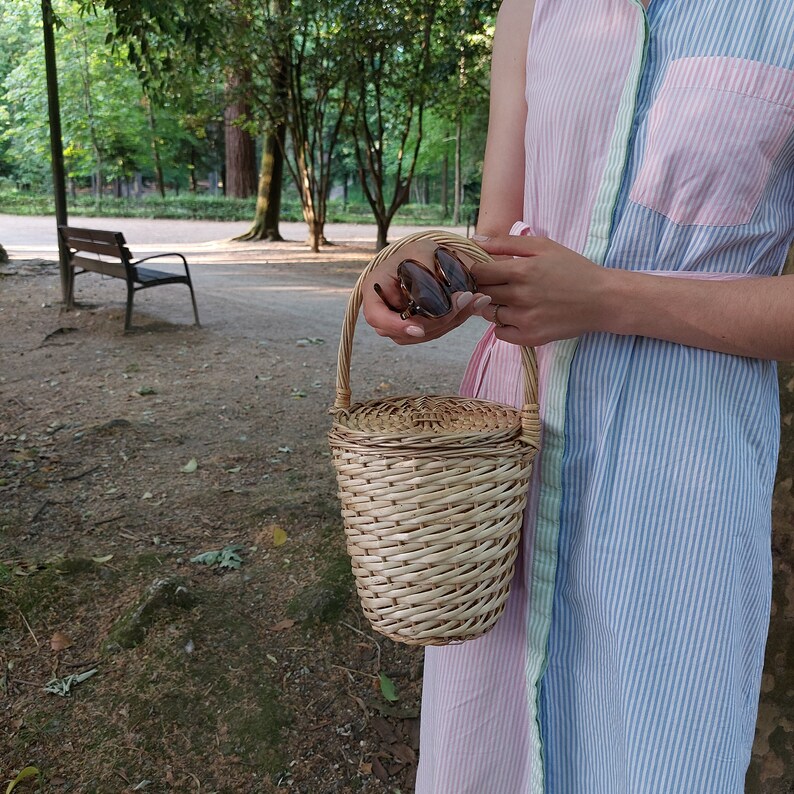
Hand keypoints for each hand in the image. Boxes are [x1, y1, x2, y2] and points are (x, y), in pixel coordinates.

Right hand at [361, 238, 491, 344]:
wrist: (429, 257)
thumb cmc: (418, 252)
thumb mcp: (421, 252)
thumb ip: (427, 274)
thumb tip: (443, 302)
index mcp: (375, 292)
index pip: (377, 317)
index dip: (396, 326)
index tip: (418, 329)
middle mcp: (385, 312)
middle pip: (406, 331)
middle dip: (439, 319)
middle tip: (465, 299)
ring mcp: (401, 324)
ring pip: (426, 333)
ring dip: (453, 319)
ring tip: (475, 299)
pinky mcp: (420, 327)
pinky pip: (438, 330)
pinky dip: (457, 318)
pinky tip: (475, 303)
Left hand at [469, 234, 613, 345]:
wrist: (602, 299)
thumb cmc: (573, 269)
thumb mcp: (543, 247)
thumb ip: (506, 243)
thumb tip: (475, 240)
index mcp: (521, 271)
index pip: (479, 273)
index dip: (479, 270)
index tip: (487, 270)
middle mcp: (520, 296)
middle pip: (481, 293)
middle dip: (485, 287)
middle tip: (500, 285)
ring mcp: (524, 319)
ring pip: (489, 314)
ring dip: (495, 306)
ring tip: (513, 299)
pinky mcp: (530, 337)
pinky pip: (500, 333)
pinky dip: (503, 325)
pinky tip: (517, 316)